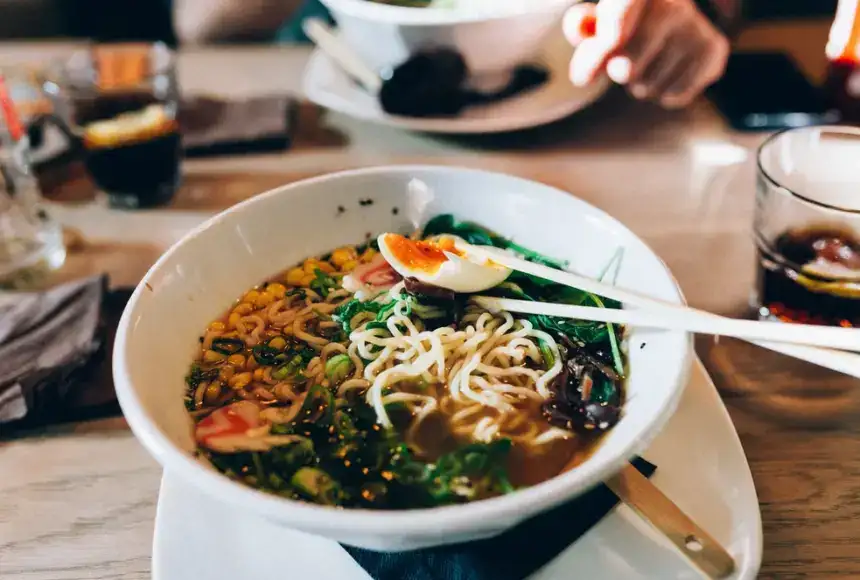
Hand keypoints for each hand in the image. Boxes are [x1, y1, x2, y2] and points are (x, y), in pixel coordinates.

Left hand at [564, 0, 729, 107]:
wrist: (671, 23)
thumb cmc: (624, 25)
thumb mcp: (597, 24)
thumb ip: (581, 25)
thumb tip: (581, 28)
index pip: (622, 9)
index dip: (605, 42)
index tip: (584, 77)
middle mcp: (674, 4)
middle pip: (628, 64)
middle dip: (615, 75)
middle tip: (620, 68)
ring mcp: (696, 26)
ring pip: (648, 85)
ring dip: (640, 86)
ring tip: (648, 66)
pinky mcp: (714, 50)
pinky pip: (674, 94)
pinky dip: (664, 95)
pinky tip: (668, 75)